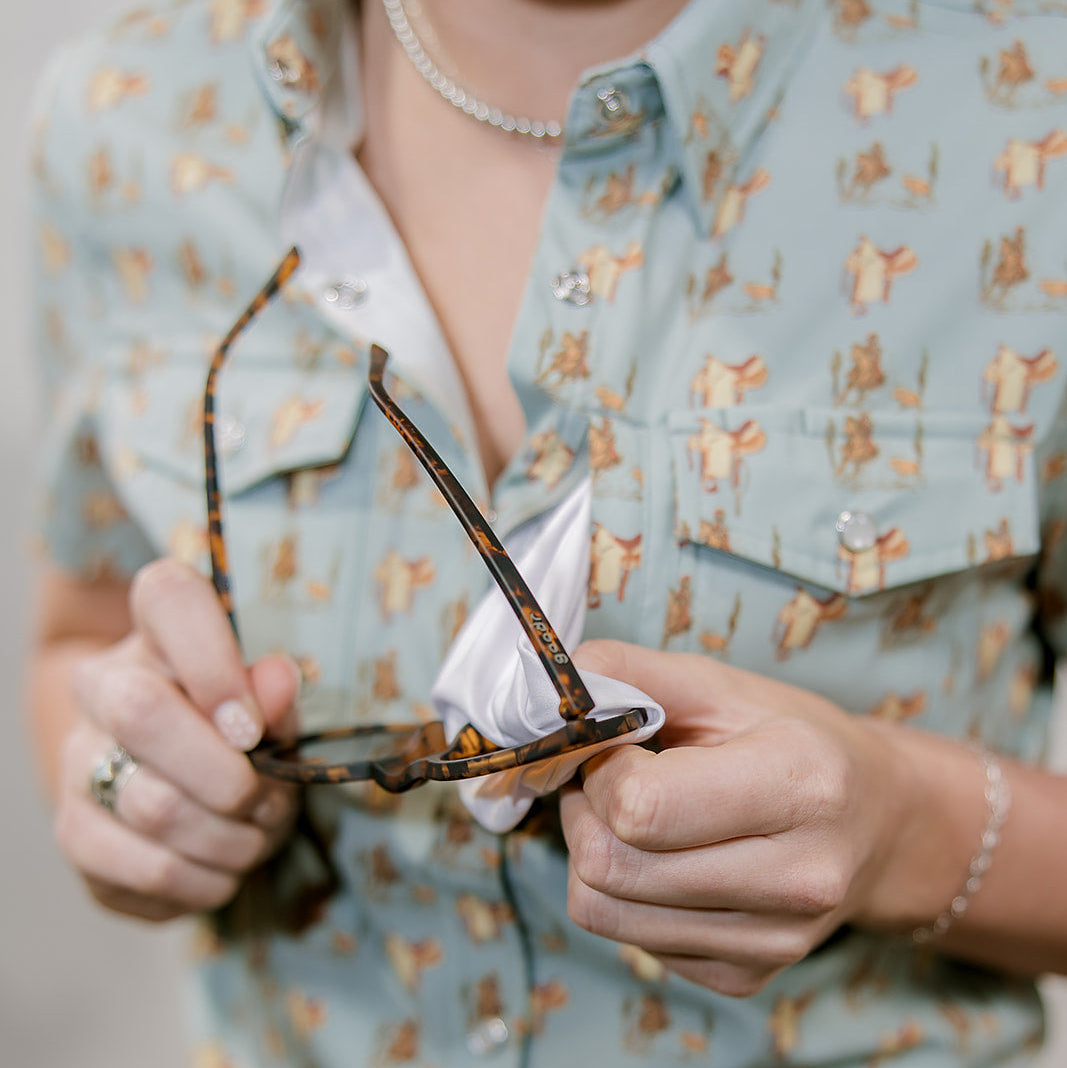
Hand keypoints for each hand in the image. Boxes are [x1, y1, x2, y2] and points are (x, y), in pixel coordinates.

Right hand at [53, 559, 300, 921]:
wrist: (176, 777)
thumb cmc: (239, 726)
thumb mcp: (269, 700)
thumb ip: (276, 690)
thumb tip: (277, 680)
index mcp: (157, 631)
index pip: (170, 597)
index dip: (214, 660)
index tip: (252, 727)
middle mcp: (100, 687)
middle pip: (142, 713)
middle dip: (229, 774)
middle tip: (268, 799)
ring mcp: (78, 762)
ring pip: (154, 807)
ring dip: (233, 838)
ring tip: (259, 834)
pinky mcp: (76, 835)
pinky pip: (147, 872)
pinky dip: (207, 882)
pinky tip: (226, 869)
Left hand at [560, 639, 958, 996]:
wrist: (877, 819)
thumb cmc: (792, 737)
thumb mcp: (719, 683)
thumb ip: (629, 674)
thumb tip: (552, 693)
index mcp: (799, 786)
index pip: (640, 808)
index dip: (601, 769)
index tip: (620, 744)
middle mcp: (797, 880)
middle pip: (609, 868)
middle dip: (585, 812)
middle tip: (611, 777)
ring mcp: (773, 942)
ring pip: (602, 912)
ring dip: (594, 851)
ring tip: (634, 813)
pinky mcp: (746, 977)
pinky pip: (630, 940)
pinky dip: (625, 893)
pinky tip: (665, 855)